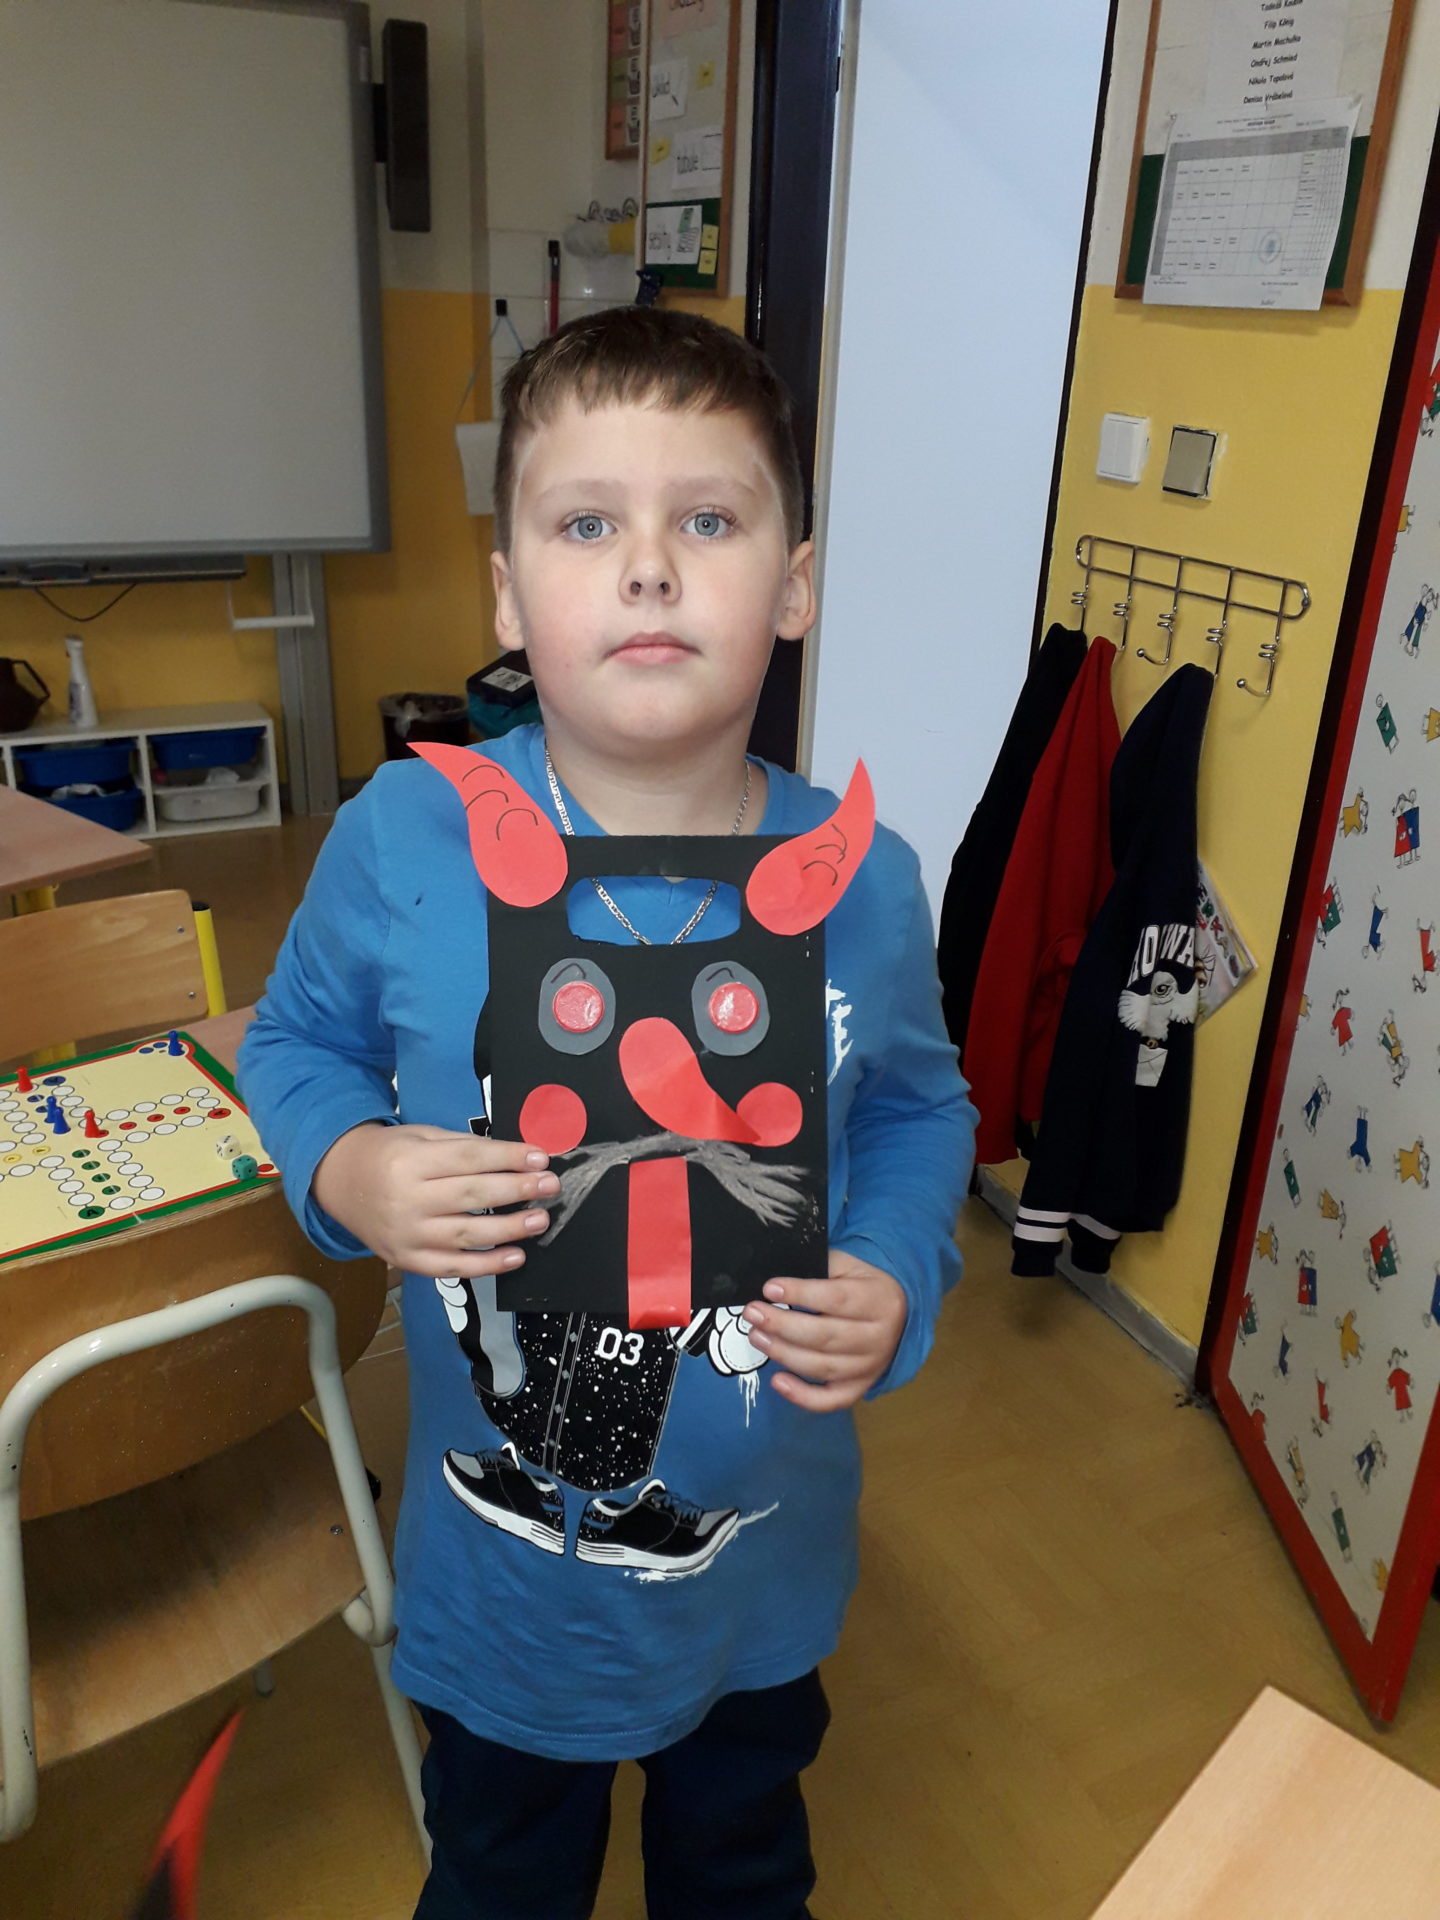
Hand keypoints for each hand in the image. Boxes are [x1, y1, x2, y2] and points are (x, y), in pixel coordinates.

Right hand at [312, 1121, 557, 1277]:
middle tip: (550, 1186)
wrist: (342, 1183)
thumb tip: (518, 1157)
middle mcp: (407, 1200)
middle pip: (471, 1196)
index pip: (469, 1159)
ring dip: (510, 1229)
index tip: (541, 1157)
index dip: (508, 1158)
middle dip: (517, 1190)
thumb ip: (464, 1148)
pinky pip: (452, 1267)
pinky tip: (516, 1256)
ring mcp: (407, 1235)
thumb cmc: (391, 1154)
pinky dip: (487, 1266)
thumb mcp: (421, 1137)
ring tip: (540, 1220)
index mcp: (411, 1161)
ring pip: (467, 1235)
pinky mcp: (407, 1260)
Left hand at [743, 1249, 907, 1411]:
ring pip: (822, 1366)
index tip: (769, 1288)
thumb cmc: (862, 1285)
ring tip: (756, 1336)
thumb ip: (819, 1268)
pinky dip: (802, 1396)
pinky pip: (830, 1400)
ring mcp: (870, 1366)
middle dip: (782, 1325)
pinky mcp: (859, 1387)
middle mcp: (878, 1337)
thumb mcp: (849, 1265)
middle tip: (752, 1313)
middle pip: (825, 1335)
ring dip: (783, 1353)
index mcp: (877, 1300)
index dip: (801, 1294)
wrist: (898, 1315)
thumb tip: (778, 1283)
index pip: (836, 1299)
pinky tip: (777, 1381)